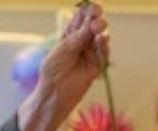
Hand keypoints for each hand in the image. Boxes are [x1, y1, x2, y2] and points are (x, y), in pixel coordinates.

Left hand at [17, 2, 109, 130]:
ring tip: (99, 31)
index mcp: (71, 32)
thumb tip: (93, 24)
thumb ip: (78, 37)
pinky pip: (105, 51)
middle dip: (97, 19)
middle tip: (96, 23)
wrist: (54, 93)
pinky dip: (105, 45)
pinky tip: (103, 41)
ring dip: (102, 30)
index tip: (93, 9)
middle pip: (94, 22)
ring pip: (101, 35)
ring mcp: (91, 50)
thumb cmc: (53, 70)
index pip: (83, 15)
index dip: (89, 9)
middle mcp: (83, 39)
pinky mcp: (97, 63)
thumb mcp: (63, 50)